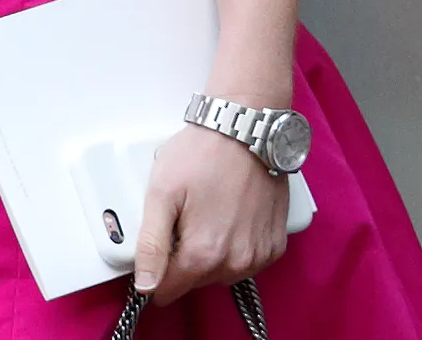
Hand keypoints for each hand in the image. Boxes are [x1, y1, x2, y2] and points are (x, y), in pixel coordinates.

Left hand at [133, 122, 291, 301]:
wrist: (244, 132)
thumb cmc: (202, 155)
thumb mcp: (161, 194)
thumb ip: (151, 244)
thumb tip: (146, 284)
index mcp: (204, 254)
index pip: (170, 288)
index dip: (153, 275)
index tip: (149, 259)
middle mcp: (236, 262)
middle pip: (195, 280)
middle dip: (180, 259)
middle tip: (177, 221)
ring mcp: (259, 256)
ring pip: (221, 273)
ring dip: (207, 255)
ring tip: (201, 215)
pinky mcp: (275, 245)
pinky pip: (246, 261)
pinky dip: (232, 248)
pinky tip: (224, 218)